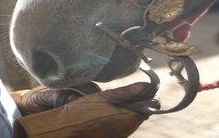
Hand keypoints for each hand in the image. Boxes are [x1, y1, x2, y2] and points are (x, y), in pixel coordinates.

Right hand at [13, 82, 157, 137]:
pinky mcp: (114, 137)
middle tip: (133, 90)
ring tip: (122, 98)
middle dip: (142, 102)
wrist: (66, 130)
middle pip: (144, 113)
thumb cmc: (84, 111)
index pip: (152, 106)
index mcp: (128, 118)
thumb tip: (145, 85)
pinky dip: (125, 116)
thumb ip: (128, 91)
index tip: (146, 87)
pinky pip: (126, 126)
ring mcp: (121, 135)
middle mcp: (127, 129)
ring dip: (133, 109)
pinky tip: (114, 109)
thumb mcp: (106, 96)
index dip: (150, 96)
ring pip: (135, 120)